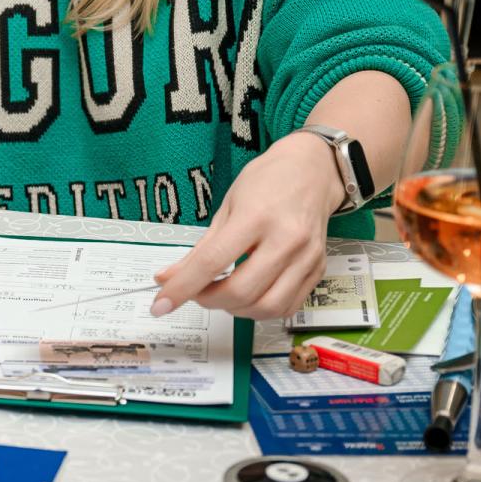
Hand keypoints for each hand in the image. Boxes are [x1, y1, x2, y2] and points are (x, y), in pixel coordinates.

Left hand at [150, 134, 339, 319]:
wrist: (313, 171)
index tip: (161, 304)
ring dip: (235, 310)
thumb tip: (167, 278)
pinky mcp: (319, 271)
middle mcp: (286, 239)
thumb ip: (199, 248)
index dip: (183, 287)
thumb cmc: (266, 182)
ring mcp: (307, 258)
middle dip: (209, 300)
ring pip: (267, 307)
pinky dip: (261, 310)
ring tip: (222, 294)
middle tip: (197, 292)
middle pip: (242, 291)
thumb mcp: (226, 206)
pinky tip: (248, 296)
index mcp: (256, 217)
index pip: (213, 261)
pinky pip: (288, 307)